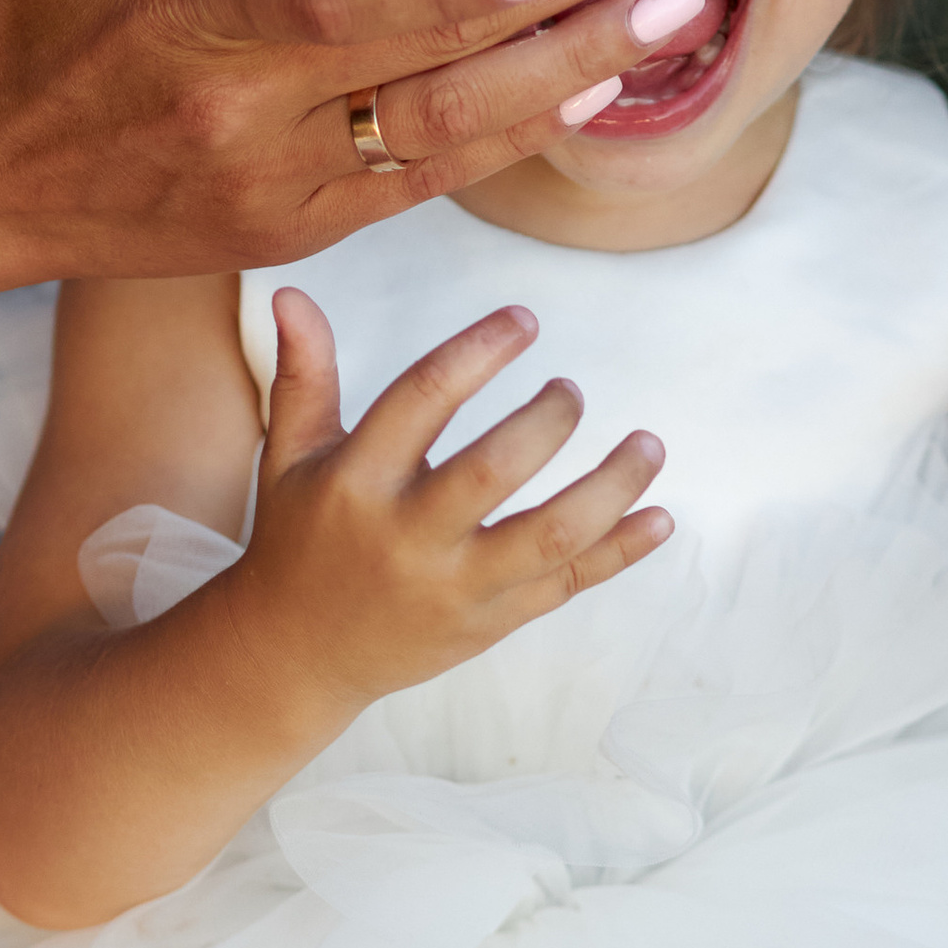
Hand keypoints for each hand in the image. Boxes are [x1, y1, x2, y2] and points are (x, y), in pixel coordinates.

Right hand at [0, 0, 728, 290]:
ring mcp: (277, 191)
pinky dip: (515, 131)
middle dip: (586, 10)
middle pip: (444, 70)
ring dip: (576, 77)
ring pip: (454, 139)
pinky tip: (590, 81)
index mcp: (195, 16)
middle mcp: (246, 119)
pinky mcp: (293, 232)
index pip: (368, 4)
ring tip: (678, 11)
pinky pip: (427, 181)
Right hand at [223, 287, 670, 712]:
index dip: (480, 350)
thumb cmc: (299, 539)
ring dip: (612, 486)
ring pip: (550, 534)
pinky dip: (621, 551)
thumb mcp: (289, 457)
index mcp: (356, 482)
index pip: (423, 398)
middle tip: (571, 391)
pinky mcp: (489, 621)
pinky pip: (567, 584)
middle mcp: (407, 536)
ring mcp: (455, 586)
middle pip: (495, 470)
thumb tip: (290, 292)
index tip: (525, 321)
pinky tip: (659, 516)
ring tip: (648, 445)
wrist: (297, 655)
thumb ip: (303, 375)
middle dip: (549, 420)